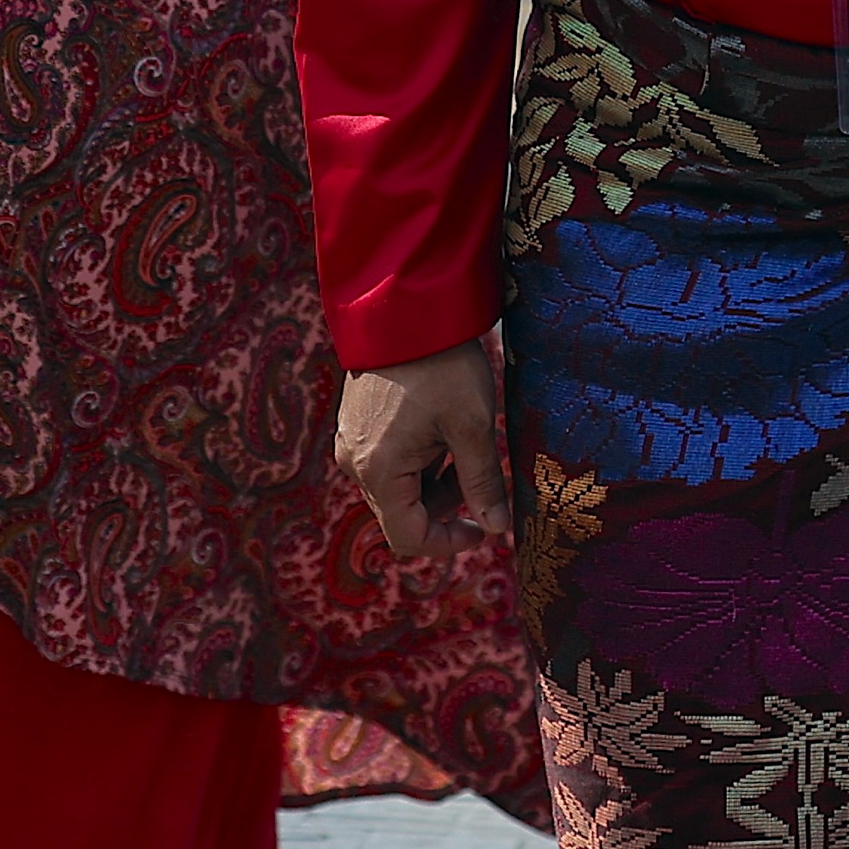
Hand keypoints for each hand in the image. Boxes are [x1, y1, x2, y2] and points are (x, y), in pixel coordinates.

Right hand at [336, 341, 508, 559]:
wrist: (404, 305)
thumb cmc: (442, 365)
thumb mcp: (473, 425)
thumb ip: (481, 482)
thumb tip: (496, 528)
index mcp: (379, 471)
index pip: (409, 538)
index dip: (448, 543)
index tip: (483, 528)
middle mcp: (355, 463)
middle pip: (402, 513)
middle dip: (445, 506)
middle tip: (480, 473)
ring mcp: (351, 442)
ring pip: (396, 487)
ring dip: (433, 481)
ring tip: (463, 443)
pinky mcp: (355, 424)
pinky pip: (387, 462)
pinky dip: (418, 461)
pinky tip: (441, 429)